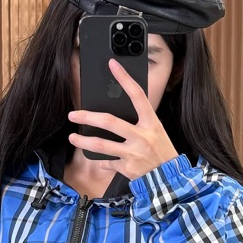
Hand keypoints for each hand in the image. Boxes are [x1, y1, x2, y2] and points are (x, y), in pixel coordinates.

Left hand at [70, 64, 178, 180]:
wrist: (169, 178)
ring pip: (101, 145)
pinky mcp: (127, 168)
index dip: (124, 78)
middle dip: (88, 117)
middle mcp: (142, 136)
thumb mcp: (155, 132)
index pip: (137, 95)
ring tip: (73, 137)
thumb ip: (138, 123)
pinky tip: (102, 161)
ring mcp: (134, 153)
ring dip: (83, 141)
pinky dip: (103, 162)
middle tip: (73, 114)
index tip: (112, 65)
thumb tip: (113, 117)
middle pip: (109, 122)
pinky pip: (108, 162)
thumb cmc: (161, 151)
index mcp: (151, 123)